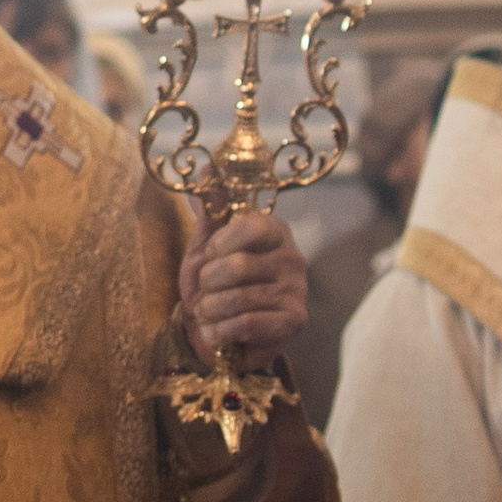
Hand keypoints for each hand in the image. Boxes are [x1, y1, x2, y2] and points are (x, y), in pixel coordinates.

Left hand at [179, 208, 306, 367]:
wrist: (223, 333)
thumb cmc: (216, 284)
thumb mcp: (206, 244)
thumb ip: (210, 209)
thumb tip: (207, 168)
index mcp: (274, 231)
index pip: (253, 225)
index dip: (221, 242)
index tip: (210, 255)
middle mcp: (292, 257)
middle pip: (239, 266)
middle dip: (208, 283)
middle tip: (205, 291)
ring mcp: (297, 291)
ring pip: (240, 298)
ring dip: (211, 309)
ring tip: (208, 312)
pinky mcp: (294, 321)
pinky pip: (249, 323)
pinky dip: (222, 330)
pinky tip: (217, 331)